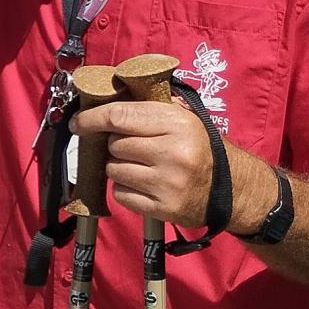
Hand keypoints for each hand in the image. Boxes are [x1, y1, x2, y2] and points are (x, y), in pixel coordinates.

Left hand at [73, 98, 223, 227]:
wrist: (231, 188)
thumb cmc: (199, 148)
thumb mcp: (184, 119)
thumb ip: (150, 108)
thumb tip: (104, 100)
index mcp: (176, 124)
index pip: (120, 116)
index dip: (93, 118)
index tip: (78, 123)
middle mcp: (172, 153)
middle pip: (114, 145)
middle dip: (116, 146)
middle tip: (134, 148)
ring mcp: (167, 183)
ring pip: (113, 170)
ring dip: (119, 168)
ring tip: (141, 167)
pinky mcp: (162, 208)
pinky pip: (120, 195)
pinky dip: (125, 190)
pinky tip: (144, 185)